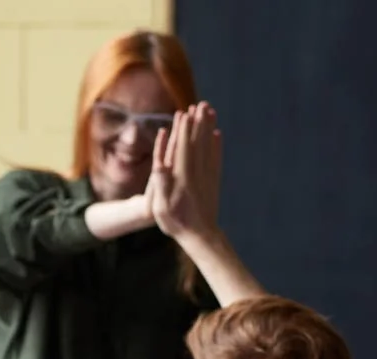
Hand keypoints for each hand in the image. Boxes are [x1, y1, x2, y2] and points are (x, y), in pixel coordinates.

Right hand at [146, 102, 221, 240]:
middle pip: (198, 142)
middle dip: (198, 122)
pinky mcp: (213, 181)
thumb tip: (159, 162)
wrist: (200, 235)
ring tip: (210, 111)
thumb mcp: (161, 206)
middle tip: (201, 104)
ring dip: (208, 128)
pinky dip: (217, 145)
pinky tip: (217, 134)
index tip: (185, 112)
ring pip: (209, 146)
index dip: (184, 129)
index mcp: (183, 176)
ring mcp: (207, 176)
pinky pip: (216, 158)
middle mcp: (197, 172)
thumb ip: (161, 183)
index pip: (183, 147)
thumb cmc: (176, 223)